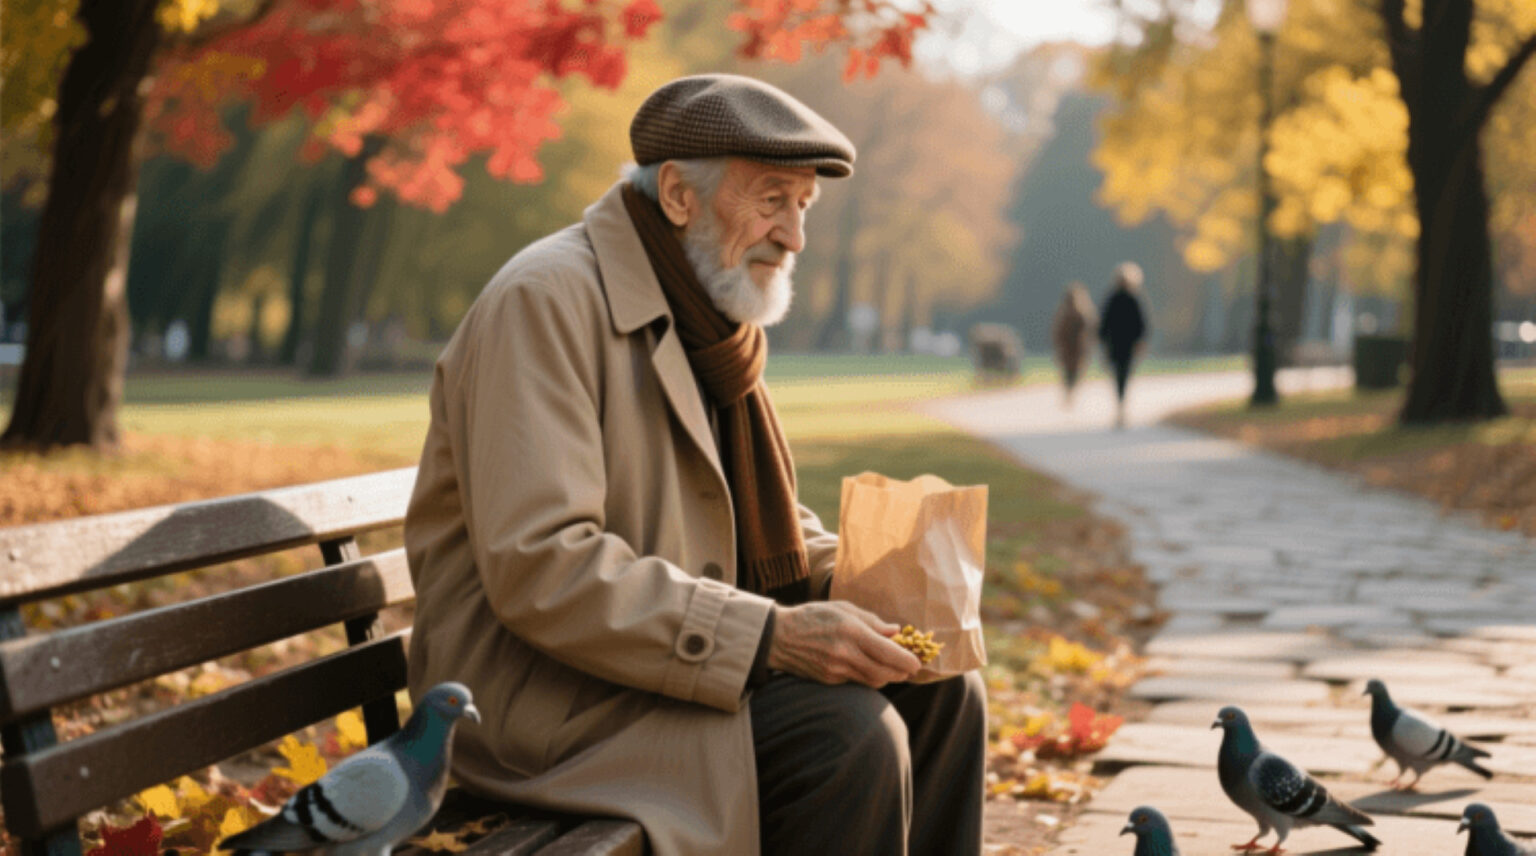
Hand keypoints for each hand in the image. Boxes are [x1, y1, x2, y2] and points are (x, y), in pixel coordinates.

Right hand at [766, 601, 921, 687]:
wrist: (780, 636)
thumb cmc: (814, 616)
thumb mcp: (844, 609)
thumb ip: (872, 621)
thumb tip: (895, 632)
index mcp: (851, 632)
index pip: (888, 653)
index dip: (907, 661)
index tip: (916, 663)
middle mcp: (845, 654)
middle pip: (884, 673)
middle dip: (900, 673)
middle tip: (907, 668)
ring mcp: (836, 670)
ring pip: (872, 681)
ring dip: (885, 676)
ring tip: (889, 666)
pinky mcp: (829, 680)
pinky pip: (856, 681)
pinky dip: (866, 676)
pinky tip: (864, 665)